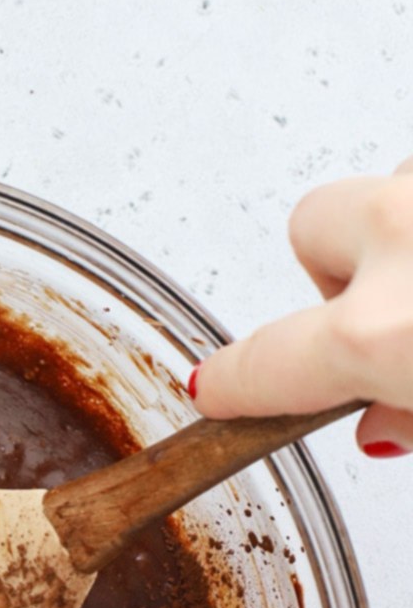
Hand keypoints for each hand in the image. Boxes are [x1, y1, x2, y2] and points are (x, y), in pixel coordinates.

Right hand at [191, 157, 412, 456]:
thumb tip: (389, 421)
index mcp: (382, 331)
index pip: (269, 364)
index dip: (235, 382)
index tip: (214, 389)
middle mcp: (407, 232)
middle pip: (313, 223)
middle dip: (336, 269)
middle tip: (387, 321)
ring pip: (390, 186)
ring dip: (404, 231)